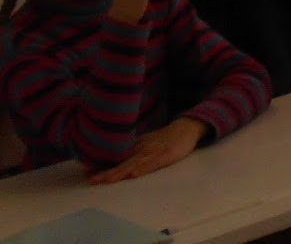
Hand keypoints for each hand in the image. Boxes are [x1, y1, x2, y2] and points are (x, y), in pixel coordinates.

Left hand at [87, 117, 205, 184]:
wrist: (185, 128)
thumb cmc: (163, 139)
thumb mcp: (145, 143)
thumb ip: (130, 152)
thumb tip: (110, 162)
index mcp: (136, 148)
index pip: (116, 159)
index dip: (102, 167)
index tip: (86, 174)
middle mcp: (142, 150)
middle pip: (122, 163)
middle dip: (107, 172)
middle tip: (91, 180)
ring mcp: (154, 152)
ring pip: (135, 164)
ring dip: (121, 172)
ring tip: (107, 180)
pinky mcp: (167, 155)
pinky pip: (154, 163)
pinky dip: (144, 169)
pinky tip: (135, 175)